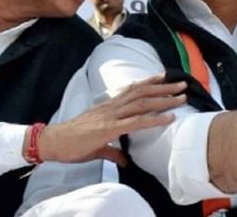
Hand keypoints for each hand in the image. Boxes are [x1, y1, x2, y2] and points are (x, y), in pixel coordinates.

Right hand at [35, 75, 186, 165]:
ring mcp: (112, 115)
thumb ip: (113, 151)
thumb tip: (124, 160)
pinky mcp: (110, 128)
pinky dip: (154, 119)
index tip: (164, 76)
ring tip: (181, 97)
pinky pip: (136, 122)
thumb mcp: (97, 146)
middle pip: (142, 92)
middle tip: (182, 84)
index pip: (132, 90)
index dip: (149, 82)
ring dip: (164, 99)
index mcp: (109, 107)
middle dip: (164, 88)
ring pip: (143, 103)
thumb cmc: (72, 142)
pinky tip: (169, 118)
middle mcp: (112, 107)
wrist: (54, 141)